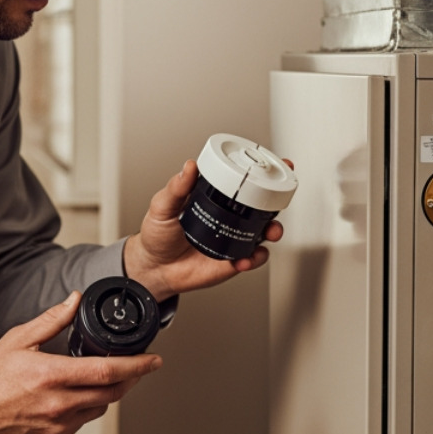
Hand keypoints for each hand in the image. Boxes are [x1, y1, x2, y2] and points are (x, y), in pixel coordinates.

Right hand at [0, 292, 161, 433]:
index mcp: (51, 376)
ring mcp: (56, 426)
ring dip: (110, 393)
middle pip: (112, 393)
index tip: (154, 360)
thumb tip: (74, 300)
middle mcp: (58, 405)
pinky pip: (82, 423)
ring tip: (110, 378)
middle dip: (131, 379)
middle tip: (140, 367)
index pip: (108, 372)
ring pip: (99, 409)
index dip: (137, 366)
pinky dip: (88, 408)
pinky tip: (81, 396)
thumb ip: (51, 319)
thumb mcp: (18, 339)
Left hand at [122, 159, 287, 300]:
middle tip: (276, 203)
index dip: (260, 174)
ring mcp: (232, 238)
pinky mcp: (232, 260)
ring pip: (263, 231)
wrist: (155, 269)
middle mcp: (227, 217)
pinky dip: (255, 258)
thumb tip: (189, 166)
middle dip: (277, 203)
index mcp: (214, 199)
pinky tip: (245, 259)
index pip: (240, 183)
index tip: (275, 164)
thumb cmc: (157, 236)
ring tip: (270, 232)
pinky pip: (253, 258)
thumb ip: (175, 189)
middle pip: (260, 206)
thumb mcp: (162, 207)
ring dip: (273, 230)